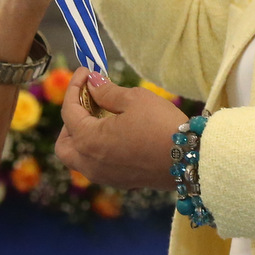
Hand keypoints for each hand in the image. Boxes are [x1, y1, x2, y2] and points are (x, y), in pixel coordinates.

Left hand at [55, 71, 186, 189]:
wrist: (189, 160)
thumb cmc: (161, 125)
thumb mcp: (134, 99)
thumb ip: (107, 92)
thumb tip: (92, 84)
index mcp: (89, 141)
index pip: (69, 111)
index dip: (73, 87)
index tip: (85, 72)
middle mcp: (90, 163)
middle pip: (64, 144)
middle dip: (70, 120)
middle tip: (87, 101)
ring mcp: (104, 176)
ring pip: (78, 159)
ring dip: (80, 138)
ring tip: (100, 117)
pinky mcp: (119, 182)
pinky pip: (95, 166)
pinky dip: (95, 150)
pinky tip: (113, 135)